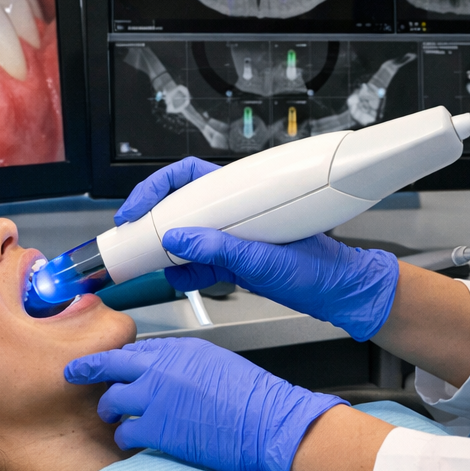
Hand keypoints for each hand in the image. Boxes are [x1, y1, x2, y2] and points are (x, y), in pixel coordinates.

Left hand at [65, 337, 344, 470]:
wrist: (269, 421)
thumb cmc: (253, 396)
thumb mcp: (217, 363)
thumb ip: (186, 364)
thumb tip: (170, 372)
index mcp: (180, 348)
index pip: (135, 348)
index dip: (115, 358)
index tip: (100, 362)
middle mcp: (162, 368)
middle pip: (111, 365)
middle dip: (90, 372)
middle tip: (80, 377)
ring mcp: (157, 397)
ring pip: (113, 400)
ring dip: (112, 411)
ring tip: (115, 418)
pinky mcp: (158, 429)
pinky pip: (126, 433)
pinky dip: (126, 438)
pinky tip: (132, 441)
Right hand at [114, 157, 399, 340]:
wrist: (340, 294)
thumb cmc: (319, 266)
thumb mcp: (267, 261)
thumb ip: (222, 250)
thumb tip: (181, 240)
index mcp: (242, 195)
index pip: (185, 177)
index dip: (154, 189)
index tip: (135, 211)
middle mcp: (234, 212)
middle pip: (178, 204)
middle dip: (151, 220)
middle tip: (130, 239)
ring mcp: (232, 236)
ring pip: (184, 235)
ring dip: (164, 249)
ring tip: (150, 264)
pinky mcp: (234, 260)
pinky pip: (196, 262)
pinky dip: (182, 272)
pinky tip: (179, 280)